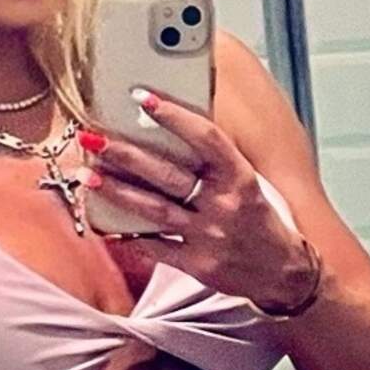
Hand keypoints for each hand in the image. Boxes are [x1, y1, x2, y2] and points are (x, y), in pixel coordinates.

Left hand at [77, 87, 311, 308]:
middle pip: (167, 174)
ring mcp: (207, 236)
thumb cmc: (259, 219)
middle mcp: (223, 204)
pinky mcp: (196, 264)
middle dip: (125, 155)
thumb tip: (172, 124)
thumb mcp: (249, 181)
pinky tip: (102, 224)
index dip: (174, 116)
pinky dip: (127, 237)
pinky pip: (154, 248)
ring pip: (153, 210)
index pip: (206, 138)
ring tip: (87, 176)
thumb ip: (216, 160)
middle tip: (92, 138)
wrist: (281, 272)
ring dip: (117, 192)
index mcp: (240, 177)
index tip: (142, 97)